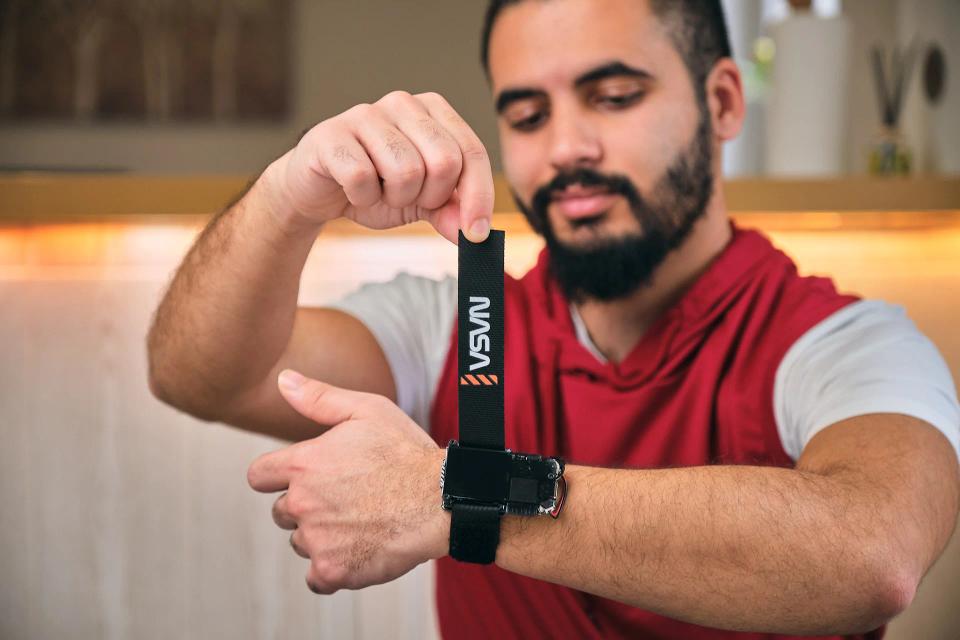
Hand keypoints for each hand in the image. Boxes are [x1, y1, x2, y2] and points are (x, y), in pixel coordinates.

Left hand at [247, 369, 448, 594]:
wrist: (442, 500)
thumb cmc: (407, 453)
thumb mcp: (366, 411)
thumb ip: (318, 398)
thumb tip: (282, 379)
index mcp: (303, 464)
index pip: (259, 476)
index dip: (277, 476)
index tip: (302, 479)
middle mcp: (301, 503)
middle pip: (281, 512)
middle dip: (306, 506)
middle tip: (347, 498)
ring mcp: (316, 540)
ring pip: (301, 542)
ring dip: (322, 536)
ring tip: (361, 521)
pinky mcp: (333, 570)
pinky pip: (317, 577)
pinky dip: (334, 568)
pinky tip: (360, 549)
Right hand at [263, 90, 494, 243]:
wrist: (317, 191)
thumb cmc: (375, 188)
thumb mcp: (421, 202)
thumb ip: (450, 212)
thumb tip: (475, 233)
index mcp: (433, 111)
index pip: (472, 153)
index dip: (479, 197)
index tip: (476, 235)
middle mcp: (402, 103)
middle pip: (445, 161)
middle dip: (430, 197)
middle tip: (409, 199)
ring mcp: (364, 114)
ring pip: (406, 171)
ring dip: (394, 198)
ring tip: (378, 191)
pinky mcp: (330, 134)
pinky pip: (362, 178)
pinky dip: (362, 198)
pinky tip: (353, 191)